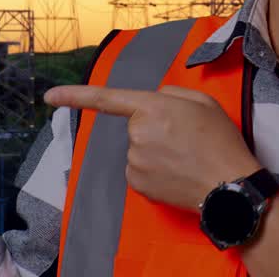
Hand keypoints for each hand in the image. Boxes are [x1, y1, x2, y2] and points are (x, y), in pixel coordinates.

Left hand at [44, 84, 261, 211]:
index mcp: (152, 107)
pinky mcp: (137, 183)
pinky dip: (154, 170)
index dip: (74, 96)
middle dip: (155, 127)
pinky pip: (139, 169)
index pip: (106, 99)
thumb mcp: (203, 102)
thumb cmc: (220, 141)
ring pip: (138, 148)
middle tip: (185, 137)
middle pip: (136, 125)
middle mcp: (137, 133)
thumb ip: (172, 93)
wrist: (229, 185)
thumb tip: (154, 99)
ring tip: (185, 156)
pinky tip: (176, 172)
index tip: (49, 96)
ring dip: (155, 150)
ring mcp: (135, 160)